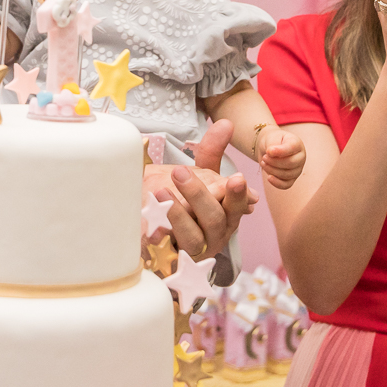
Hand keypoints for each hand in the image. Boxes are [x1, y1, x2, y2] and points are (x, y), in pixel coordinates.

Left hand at [140, 120, 255, 259]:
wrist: (166, 248)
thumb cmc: (190, 208)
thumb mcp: (202, 179)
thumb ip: (212, 153)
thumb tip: (226, 123)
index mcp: (227, 215)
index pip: (237, 205)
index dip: (238, 194)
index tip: (235, 178)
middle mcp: (215, 235)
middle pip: (214, 219)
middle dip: (199, 195)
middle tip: (179, 171)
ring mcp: (194, 252)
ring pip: (192, 237)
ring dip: (177, 215)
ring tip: (160, 192)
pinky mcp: (172, 263)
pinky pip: (167, 252)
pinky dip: (159, 235)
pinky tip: (148, 221)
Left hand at [257, 127, 305, 189]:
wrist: (269, 148)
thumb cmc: (273, 141)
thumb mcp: (272, 138)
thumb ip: (273, 145)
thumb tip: (270, 153)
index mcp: (297, 144)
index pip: (292, 148)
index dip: (280, 151)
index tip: (268, 151)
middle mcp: (300, 157)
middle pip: (291, 163)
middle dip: (274, 162)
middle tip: (264, 157)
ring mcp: (297, 169)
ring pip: (287, 175)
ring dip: (272, 170)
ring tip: (264, 163)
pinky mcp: (291, 179)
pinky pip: (286, 185)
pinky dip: (277, 183)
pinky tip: (269, 177)